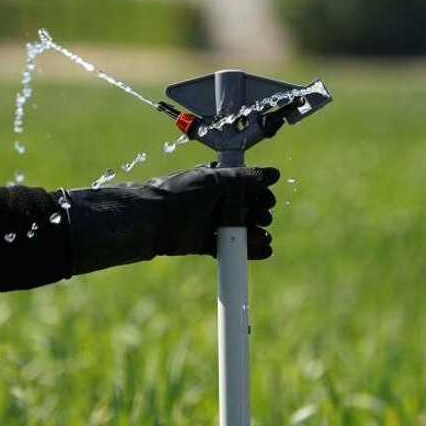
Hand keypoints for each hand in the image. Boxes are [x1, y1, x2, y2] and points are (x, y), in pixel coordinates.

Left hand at [149, 165, 278, 258]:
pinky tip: (263, 251)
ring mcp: (209, 223)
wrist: (151, 220)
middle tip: (263, 218)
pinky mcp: (204, 243)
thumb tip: (274, 174)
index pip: (246, 186)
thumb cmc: (180, 194)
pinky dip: (248, 250)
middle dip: (259, 214)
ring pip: (240, 230)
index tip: (268, 200)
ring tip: (263, 237)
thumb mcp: (215, 181)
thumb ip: (245, 178)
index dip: (260, 193)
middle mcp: (214, 201)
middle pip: (246, 209)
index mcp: (215, 181)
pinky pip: (230, 247)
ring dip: (255, 234)